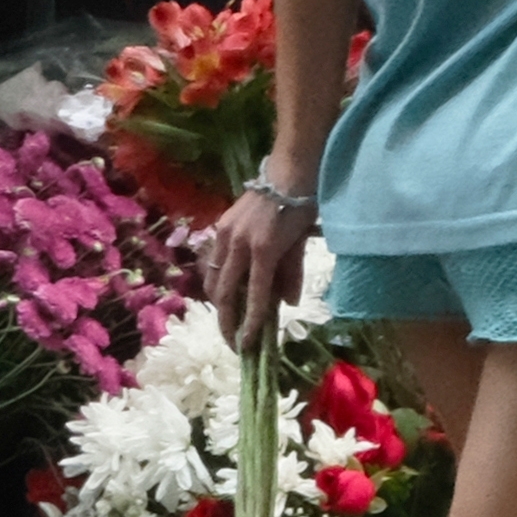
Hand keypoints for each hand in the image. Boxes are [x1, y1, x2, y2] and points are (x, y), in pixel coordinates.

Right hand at [196, 181, 312, 339]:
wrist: (287, 171)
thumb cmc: (302, 206)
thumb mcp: (302, 242)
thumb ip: (292, 274)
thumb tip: (287, 305)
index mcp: (264, 250)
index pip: (254, 296)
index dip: (249, 324)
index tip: (246, 346)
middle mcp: (239, 245)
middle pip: (225, 294)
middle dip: (226, 322)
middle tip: (232, 343)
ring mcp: (225, 236)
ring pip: (214, 280)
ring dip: (219, 304)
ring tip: (228, 322)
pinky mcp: (220, 228)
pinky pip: (213, 262)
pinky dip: (217, 281)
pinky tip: (224, 292)